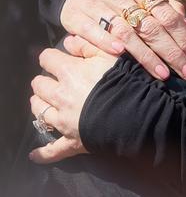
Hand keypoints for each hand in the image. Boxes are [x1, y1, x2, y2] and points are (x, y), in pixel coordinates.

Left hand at [30, 43, 115, 163]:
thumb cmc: (127, 79)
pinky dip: (43, 153)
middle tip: (56, 81)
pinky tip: (34, 154)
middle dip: (45, 81)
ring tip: (48, 103)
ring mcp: (64, 120)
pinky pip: (52, 150)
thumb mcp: (110, 53)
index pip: (47, 58)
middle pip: (39, 85)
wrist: (140, 112)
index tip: (60, 60)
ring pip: (39, 111)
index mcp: (69, 71)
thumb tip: (68, 41)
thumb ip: (87, 45)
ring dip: (41, 105)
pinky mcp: (72, 141)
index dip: (53, 58)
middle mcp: (61, 95)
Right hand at [60, 0, 185, 79]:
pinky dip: (106, 42)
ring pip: (125, 31)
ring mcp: (94, 3)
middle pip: (150, 26)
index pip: (166, 15)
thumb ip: (165, 6)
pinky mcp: (74, 15)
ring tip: (163, 74)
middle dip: (171, 52)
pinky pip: (92, 31)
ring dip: (146, 55)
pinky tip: (121, 55)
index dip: (183, 39)